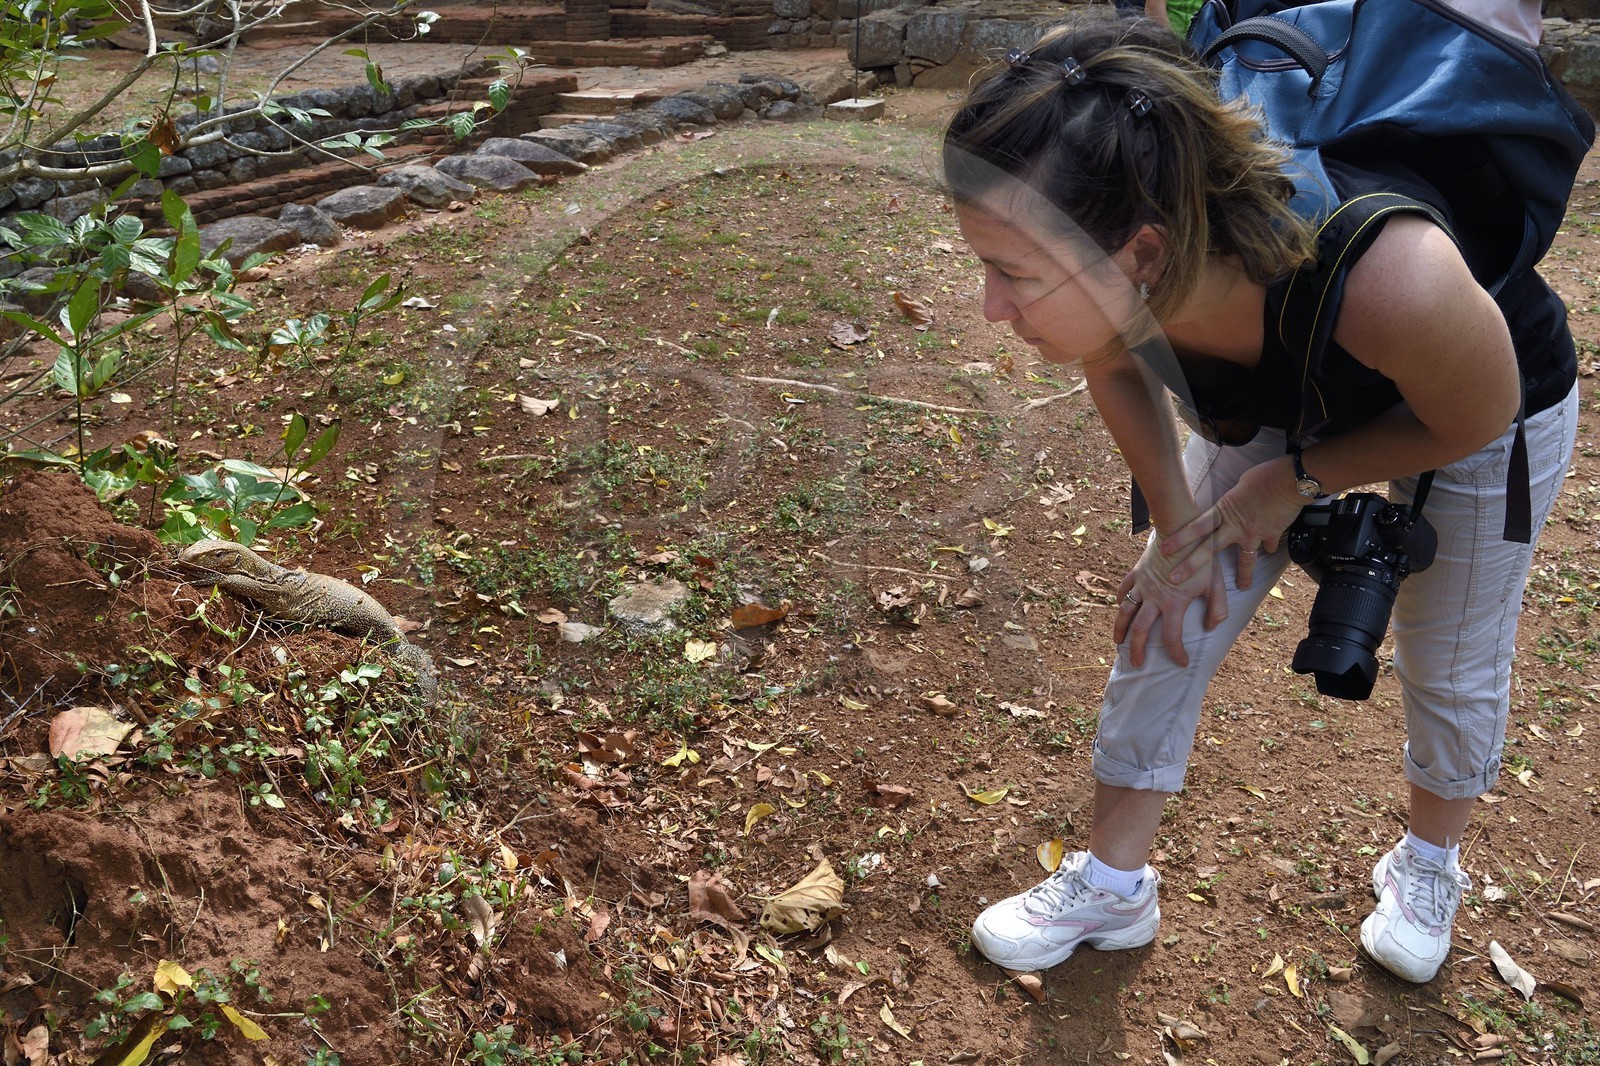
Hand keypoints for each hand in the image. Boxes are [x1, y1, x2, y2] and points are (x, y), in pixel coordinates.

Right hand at [1114, 533, 1227, 667]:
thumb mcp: (1215, 583)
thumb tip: (1211, 628)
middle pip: (1140, 631)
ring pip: (1125, 613)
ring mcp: (1142, 586)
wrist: (1180, 528)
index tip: (1182, 662)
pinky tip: (1122, 608)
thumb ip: (1217, 608)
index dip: (1177, 654)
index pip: (1172, 638)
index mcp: (1174, 603)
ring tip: (1118, 642)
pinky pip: (1124, 590)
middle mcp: (1154, 598)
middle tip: (1138, 664)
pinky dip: (1122, 602)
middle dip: (1138, 650)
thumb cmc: (1200, 555)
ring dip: (1120, 630)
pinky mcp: (1136, 574)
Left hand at [1161, 458, 1304, 588]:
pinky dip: (1269, 548)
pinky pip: (1268, 546)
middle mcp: (1236, 526)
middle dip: (1190, 565)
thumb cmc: (1264, 476)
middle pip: (1209, 549)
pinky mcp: (1271, 535)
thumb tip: (1229, 505)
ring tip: (1242, 587)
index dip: (1179, 539)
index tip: (1164, 549)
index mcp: (1224, 511)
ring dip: (1244, 575)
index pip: (1196, 527)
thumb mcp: (1239, 485)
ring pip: (1246, 560)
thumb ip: (1230, 501)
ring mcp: (1254, 534)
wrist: (1290, 480)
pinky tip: (1269, 552)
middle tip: (1174, 578)